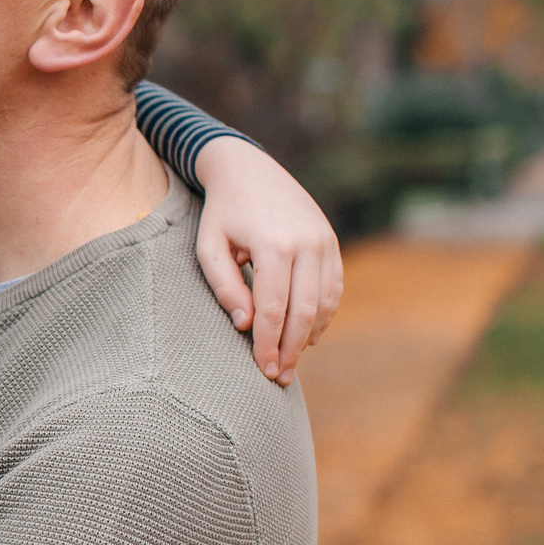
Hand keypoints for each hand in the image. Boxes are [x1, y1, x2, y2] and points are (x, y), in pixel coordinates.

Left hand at [192, 137, 344, 385]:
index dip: (268, 344)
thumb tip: (246, 325)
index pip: (272, 308)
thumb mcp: (209, 246)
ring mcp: (324, 240)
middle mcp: (306, 242)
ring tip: (290, 361)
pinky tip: (307, 335)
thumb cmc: (221, 212)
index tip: (262, 369)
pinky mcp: (331, 241)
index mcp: (273, 244)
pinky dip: (324, 315)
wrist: (248, 168)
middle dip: (290, 349)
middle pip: (303, 311)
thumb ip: (225, 286)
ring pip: (324, 302)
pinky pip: (334, 287)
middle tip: (277, 376)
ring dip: (309, 336)